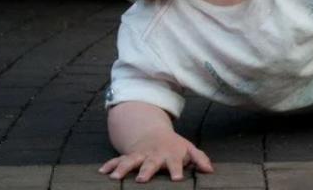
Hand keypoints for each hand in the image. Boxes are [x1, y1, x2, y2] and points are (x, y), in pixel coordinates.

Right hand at [98, 130, 212, 182]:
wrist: (153, 134)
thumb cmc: (174, 146)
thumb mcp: (188, 149)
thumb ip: (199, 159)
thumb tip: (210, 170)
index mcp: (170, 154)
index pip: (175, 162)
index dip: (177, 169)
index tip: (177, 178)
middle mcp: (153, 155)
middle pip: (150, 163)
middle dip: (146, 170)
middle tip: (143, 179)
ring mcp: (139, 155)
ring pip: (130, 161)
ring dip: (123, 168)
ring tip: (115, 178)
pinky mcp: (128, 156)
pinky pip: (116, 160)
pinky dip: (109, 165)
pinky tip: (102, 172)